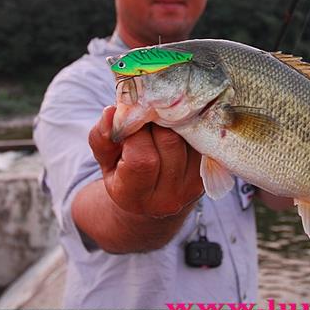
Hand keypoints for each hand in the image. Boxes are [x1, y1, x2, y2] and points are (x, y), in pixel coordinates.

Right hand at [88, 105, 203, 217]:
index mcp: (134, 196)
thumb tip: (112, 111)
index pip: (141, 159)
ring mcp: (191, 188)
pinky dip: (189, 127)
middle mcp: (167, 198)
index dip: (135, 132)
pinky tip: (177, 127)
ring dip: (175, 121)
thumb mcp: (105, 157)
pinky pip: (202, 140)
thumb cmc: (122, 172)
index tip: (131, 121)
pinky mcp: (207, 176)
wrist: (150, 198)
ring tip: (161, 121)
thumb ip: (102, 136)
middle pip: (169, 142)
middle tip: (148, 115)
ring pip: (190, 137)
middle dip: (157, 120)